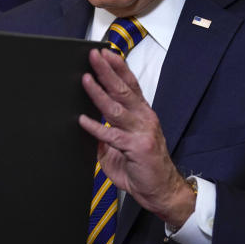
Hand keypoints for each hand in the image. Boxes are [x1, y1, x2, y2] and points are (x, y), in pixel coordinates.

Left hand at [79, 48, 195, 227]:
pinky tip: (82, 120)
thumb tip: (89, 126)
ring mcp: (141, 131)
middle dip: (107, 71)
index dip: (118, 68)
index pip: (131, 85)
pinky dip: (96, 127)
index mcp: (142, 114)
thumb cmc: (143, 168)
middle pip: (123, 89)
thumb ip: (107, 135)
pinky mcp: (136, 147)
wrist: (162, 191)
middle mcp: (144, 118)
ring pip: (116, 107)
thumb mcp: (122, 146)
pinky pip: (112, 135)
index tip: (106, 53)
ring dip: (99, 92)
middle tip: (94, 56)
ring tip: (86, 79)